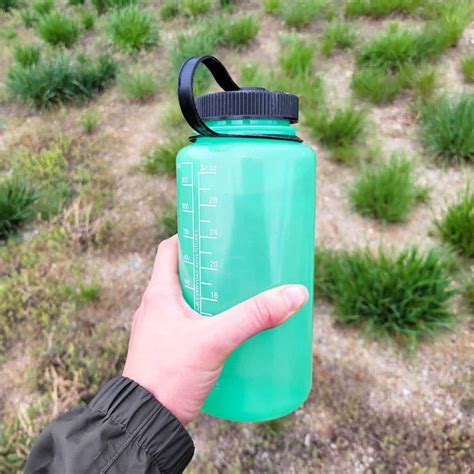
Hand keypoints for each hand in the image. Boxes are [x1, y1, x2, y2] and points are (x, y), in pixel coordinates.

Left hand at [123, 235, 308, 424]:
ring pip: (185, 300)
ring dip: (208, 294)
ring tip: (236, 295)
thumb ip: (254, 317)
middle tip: (236, 265)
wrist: (145, 422)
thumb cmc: (170, 375)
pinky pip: (187, 323)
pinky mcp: (166, 349)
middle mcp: (154, 307)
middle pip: (181, 273)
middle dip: (208, 267)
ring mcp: (158, 329)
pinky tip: (226, 329)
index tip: (215, 234)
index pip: (169, 249)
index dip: (190, 237)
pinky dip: (205, 318)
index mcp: (159, 293)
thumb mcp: (215, 340)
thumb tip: (294, 294)